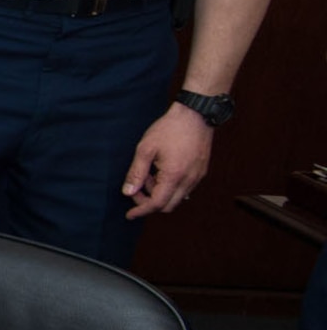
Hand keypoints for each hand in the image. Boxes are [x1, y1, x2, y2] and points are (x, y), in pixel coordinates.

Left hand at [121, 103, 213, 218]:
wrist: (196, 115)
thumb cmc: (169, 129)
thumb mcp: (145, 149)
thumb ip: (136, 173)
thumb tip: (128, 192)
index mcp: (174, 176)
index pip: (157, 204)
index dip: (141, 211)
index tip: (130, 215)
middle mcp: (189, 181)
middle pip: (168, 205)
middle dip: (149, 201)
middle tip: (137, 186)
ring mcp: (197, 177)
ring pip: (177, 197)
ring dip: (160, 193)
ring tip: (149, 173)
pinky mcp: (201, 172)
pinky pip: (185, 188)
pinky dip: (170, 186)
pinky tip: (160, 170)